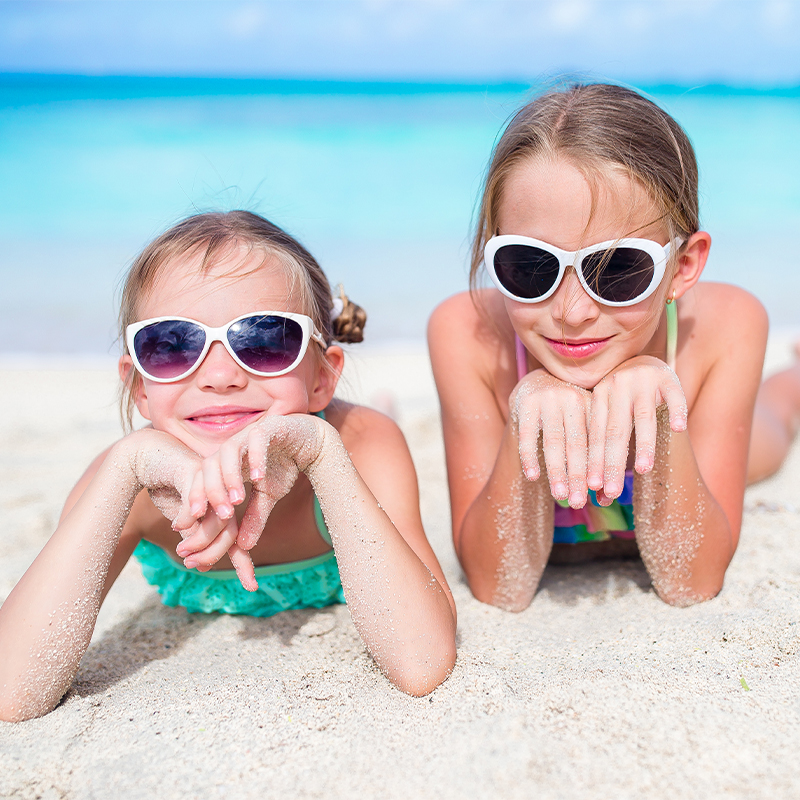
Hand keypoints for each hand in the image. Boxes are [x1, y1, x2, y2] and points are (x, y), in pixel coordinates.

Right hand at [123, 428, 257, 591]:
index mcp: (224, 504)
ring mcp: (209, 481)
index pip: (236, 537)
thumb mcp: (184, 519)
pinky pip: (196, 493)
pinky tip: (181, 524)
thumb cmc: (168, 489)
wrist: (147, 456)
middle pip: (228, 529)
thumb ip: (196, 538)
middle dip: (210, 552)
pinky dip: (190, 510)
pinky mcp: (191, 468)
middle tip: (189, 563)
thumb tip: (206, 567)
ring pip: (215, 514)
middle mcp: (222, 492)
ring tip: (185, 550)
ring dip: (201, 536)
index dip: (244, 562)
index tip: (252, 587)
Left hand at [176, 413, 327, 569]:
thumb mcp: (268, 496)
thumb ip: (255, 517)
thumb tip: (245, 546)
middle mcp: (233, 448)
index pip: (202, 480)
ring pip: (228, 451)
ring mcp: (248, 435)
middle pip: (209, 466)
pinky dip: (256, 458)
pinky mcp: (269, 427)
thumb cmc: (285, 465)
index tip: (186, 524)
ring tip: (238, 500)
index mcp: (226, 464)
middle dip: (210, 492)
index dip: (193, 500)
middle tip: (220, 516)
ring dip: (230, 477)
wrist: (312, 442)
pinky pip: (257, 440)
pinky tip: (258, 477)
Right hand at [511, 370, 591, 507]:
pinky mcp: (526, 402)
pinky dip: (530, 457)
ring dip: (556, 471)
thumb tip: (605, 498)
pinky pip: (528, 435)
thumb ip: (595, 455)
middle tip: (578, 502)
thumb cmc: (568, 415)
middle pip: (577, 443)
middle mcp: (573, 397)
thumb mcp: (586, 424)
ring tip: (559, 496)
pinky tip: (533, 476)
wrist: (538, 381)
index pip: (597, 442)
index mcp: (594, 403)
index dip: (599, 468)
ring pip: (553, 441)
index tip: (600, 493)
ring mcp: (549, 399)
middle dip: (577, 475)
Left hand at [588, 356, 687, 502]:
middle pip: (615, 430)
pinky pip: (675, 395)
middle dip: (613, 463)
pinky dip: (678, 410)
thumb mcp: (609, 422)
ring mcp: (643, 379)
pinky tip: (680, 428)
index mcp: (598, 397)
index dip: (595, 461)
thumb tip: (599, 501)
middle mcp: (617, 386)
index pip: (596, 435)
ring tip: (642, 469)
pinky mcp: (668, 376)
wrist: (642, 363)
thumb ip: (605, 456)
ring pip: (643, 416)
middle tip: (612, 492)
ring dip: (643, 443)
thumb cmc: (622, 405)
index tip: (593, 488)